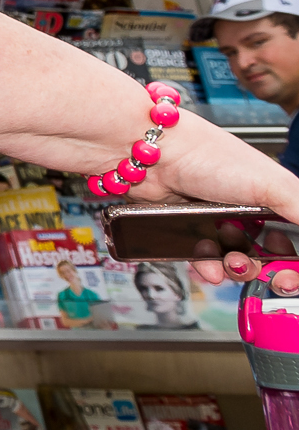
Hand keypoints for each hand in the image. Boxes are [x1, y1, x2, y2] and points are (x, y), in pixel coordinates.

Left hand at [146, 116, 298, 289]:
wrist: (145, 153)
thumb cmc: (205, 154)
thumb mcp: (271, 183)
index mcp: (272, 194)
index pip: (296, 238)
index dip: (295, 263)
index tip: (291, 276)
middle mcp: (245, 207)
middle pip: (267, 255)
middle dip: (267, 270)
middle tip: (262, 273)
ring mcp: (214, 218)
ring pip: (234, 261)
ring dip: (233, 269)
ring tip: (225, 263)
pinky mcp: (184, 228)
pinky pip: (202, 259)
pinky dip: (206, 267)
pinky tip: (204, 265)